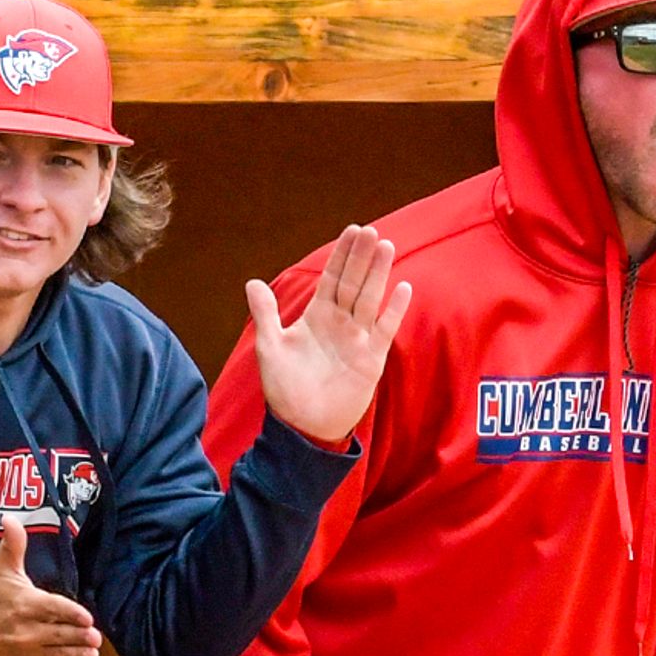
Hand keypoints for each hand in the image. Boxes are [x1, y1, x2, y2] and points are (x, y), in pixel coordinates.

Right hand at [0, 524, 102, 655]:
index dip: (67, 613)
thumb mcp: (0, 569)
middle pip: (56, 634)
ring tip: (93, 655)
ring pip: (58, 654)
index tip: (85, 617)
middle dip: (76, 637)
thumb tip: (10, 519)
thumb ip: (12, 545)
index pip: (49, 608)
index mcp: (24, 604)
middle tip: (94, 637)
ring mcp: (32, 650)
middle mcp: (27, 630)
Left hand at [250, 225, 412, 448]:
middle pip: (354, 283)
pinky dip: (393, 310)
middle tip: (372, 231)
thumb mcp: (270, 348)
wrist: (303, 425)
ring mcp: (358, 338)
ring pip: (370, 299)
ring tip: (387, 248)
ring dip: (378, 274)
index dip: (342, 255)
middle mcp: (340, 322)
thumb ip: (265, 314)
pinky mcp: (371, 358)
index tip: (353, 230)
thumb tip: (252, 282)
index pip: (332, 278)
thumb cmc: (285, 389)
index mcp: (317, 316)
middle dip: (362, 257)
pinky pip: (385, 330)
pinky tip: (403, 288)